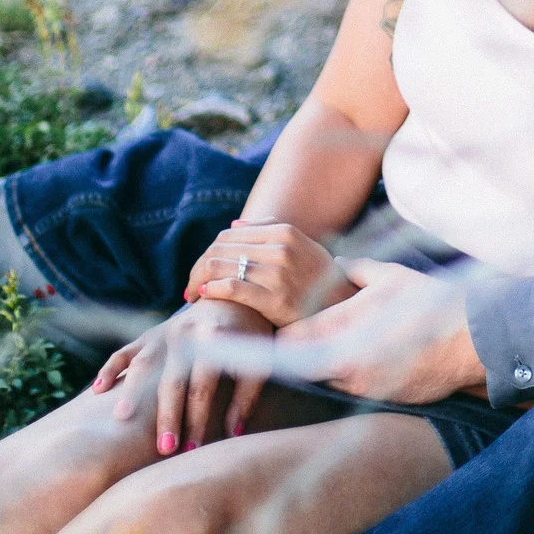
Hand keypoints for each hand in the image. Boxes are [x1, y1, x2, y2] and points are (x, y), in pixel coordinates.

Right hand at [87, 296, 276, 451]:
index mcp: (215, 341)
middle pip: (172, 380)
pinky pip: (125, 351)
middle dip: (167, 416)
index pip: (202, 388)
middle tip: (164, 448)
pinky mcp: (150, 334)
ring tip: (122, 418)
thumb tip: (232, 433)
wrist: (234, 296)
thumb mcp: (259, 360)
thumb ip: (246, 396)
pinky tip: (97, 389)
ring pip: (144, 364)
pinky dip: (110, 368)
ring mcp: (164, 333)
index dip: (197, 420)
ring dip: (134, 391)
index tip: (192, 450)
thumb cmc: (249, 336)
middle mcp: (186, 335)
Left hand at [185, 220, 355, 326]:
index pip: (228, 236)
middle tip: (188, 287)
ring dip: (198, 280)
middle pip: (220, 250)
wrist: (344, 308)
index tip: (199, 270)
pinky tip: (202, 296)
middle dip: (198, 268)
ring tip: (191, 295)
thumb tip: (234, 224)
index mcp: (284, 231)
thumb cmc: (318, 279)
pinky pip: (232, 288)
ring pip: (221, 266)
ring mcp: (279, 273)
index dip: (208, 252)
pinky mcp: (276, 298)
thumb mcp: (302, 246)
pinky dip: (211, 290)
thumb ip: (270, 230)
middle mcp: (280, 248)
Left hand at [280, 259, 485, 405]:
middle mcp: (343, 361)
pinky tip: (363, 360)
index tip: (282, 328)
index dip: (282, 335)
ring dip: (323, 367)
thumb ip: (356, 270)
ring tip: (336, 349)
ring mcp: (360, 384)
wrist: (468, 339)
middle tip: (299, 343)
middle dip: (296, 355)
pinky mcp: (378, 398)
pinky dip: (349, 376)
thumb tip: (338, 263)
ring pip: (324, 379)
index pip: (289, 340)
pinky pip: (350, 389)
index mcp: (341, 326)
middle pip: (298, 366)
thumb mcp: (391, 276)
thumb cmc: (429, 301)